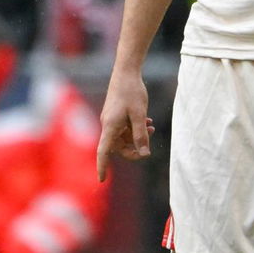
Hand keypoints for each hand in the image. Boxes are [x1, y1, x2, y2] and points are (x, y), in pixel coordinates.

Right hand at [97, 67, 152, 181]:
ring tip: (151, 128)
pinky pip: (124, 128)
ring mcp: (111, 119)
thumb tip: (143, 154)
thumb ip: (141, 136)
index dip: (102, 166)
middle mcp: (108, 125)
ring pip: (123, 137)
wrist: (126, 72)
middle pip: (118, 147)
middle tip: (148, 145)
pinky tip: (147, 121)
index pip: (103, 152)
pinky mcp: (115, 114)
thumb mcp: (140, 115)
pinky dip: (135, 128)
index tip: (101, 180)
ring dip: (137, 137)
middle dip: (133, 149)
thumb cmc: (132, 92)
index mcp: (110, 127)